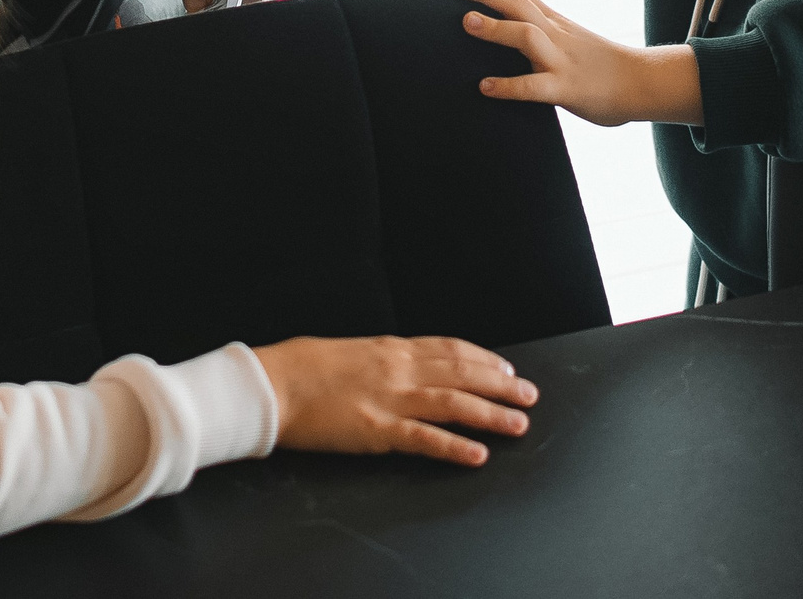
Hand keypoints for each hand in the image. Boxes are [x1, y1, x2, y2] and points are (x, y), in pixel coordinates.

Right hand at [255, 335, 536, 467]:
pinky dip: (455, 447)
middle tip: (529, 395)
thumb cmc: (302, 366)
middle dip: (500, 384)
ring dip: (491, 414)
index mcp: (392, 348)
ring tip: (519, 424)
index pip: (450, 349)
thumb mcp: (350, 351)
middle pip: (462, 373)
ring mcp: (390, 399)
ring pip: (454, 403)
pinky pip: (424, 439)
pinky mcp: (377, 430)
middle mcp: (399, 369)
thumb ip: (380, 359)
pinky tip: (478, 454)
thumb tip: (400, 364)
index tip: (506, 368)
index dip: (483, 359)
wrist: (272, 381)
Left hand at [453, 0, 702, 127]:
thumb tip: (519, 38)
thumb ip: (547, 38)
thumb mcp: (574, 42)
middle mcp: (557, 36)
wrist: (645, 84)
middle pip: (519, 3)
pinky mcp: (568, 89)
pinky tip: (484, 87)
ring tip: (466, 22)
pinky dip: (508, 86)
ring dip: (496, 28)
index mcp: (558, 24)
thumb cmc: (606, 67)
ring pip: (527, 36)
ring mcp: (562, 61)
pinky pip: (535, 87)